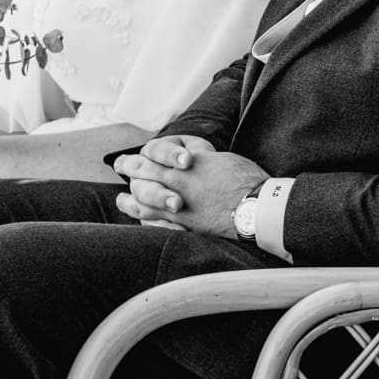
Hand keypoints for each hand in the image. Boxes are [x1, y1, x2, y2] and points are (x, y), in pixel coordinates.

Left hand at [114, 136, 266, 239]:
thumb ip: (199, 156)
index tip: (131, 156)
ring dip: (131, 200)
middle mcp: (181, 184)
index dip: (140, 156)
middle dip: (130, 171)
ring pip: (146, 203)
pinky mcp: (187, 226)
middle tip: (120, 167)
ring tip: (122, 199)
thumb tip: (188, 152)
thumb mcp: (220, 159)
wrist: (258, 207)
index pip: (155, 156)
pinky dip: (145, 222)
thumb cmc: (245, 179)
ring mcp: (182, 207)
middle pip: (145, 176)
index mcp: (189, 164)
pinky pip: (158, 225)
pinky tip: (140, 221)